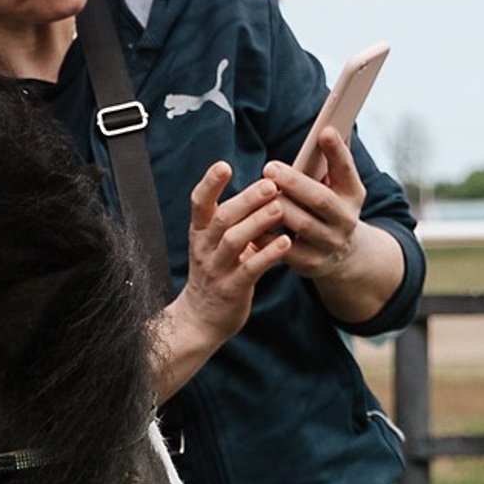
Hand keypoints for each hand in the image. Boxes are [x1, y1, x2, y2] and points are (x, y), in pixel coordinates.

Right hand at [148, 162, 287, 397]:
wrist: (201, 319)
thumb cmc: (216, 272)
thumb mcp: (215, 243)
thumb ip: (235, 219)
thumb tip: (267, 187)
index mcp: (199, 233)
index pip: (198, 203)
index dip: (209, 184)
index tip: (223, 165)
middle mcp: (204, 248)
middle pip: (222, 218)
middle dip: (246, 199)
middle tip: (271, 184)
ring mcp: (216, 270)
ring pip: (234, 241)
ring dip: (257, 223)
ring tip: (280, 208)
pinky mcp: (231, 289)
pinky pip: (249, 269)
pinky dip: (267, 255)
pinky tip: (285, 242)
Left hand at [263, 126, 367, 285]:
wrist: (343, 256)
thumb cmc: (330, 209)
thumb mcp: (339, 188)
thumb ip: (331, 163)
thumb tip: (330, 127)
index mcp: (352, 194)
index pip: (347, 170)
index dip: (337, 151)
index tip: (325, 131)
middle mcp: (345, 219)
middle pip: (320, 199)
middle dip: (295, 182)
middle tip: (270, 168)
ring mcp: (329, 243)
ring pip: (301, 224)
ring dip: (277, 208)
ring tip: (258, 193)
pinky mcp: (310, 263)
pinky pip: (283, 250)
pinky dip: (266, 236)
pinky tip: (249, 222)